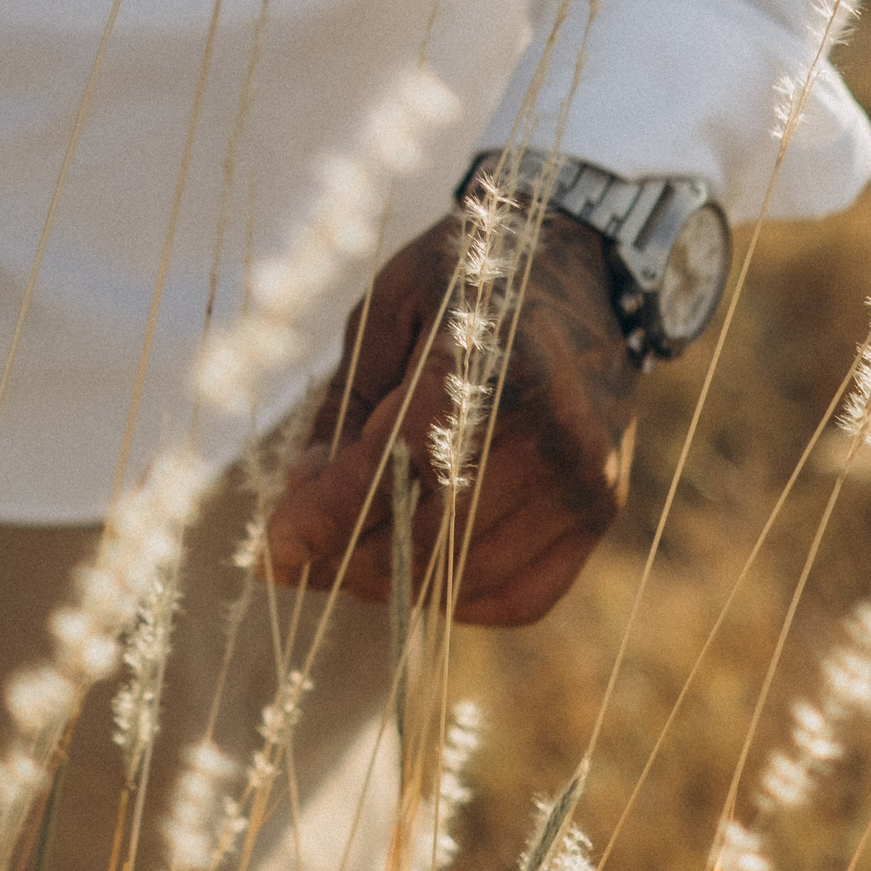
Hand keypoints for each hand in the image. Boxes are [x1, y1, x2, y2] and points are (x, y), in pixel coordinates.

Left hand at [261, 209, 639, 625]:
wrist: (585, 271)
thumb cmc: (469, 279)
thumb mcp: (388, 311)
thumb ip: (344, 407)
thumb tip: (301, 495)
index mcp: (492, 367)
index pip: (391, 471)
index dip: (324, 519)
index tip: (269, 551)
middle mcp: (552, 434)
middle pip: (426, 537)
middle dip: (345, 560)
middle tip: (293, 561)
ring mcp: (585, 481)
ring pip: (466, 578)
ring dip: (393, 585)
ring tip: (343, 561)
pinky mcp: (602, 512)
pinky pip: (519, 595)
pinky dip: (457, 599)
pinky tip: (416, 573)